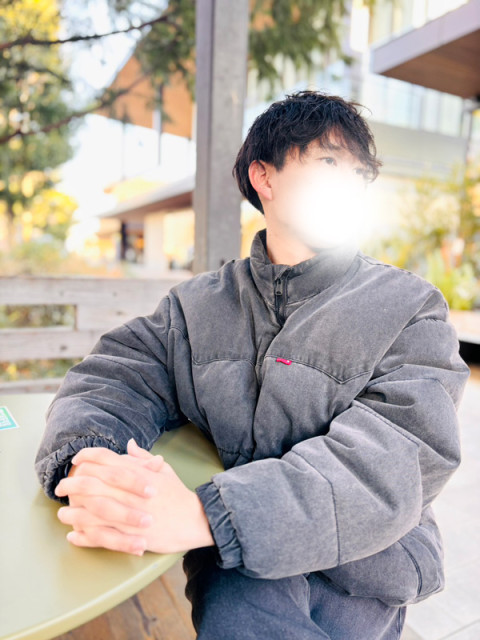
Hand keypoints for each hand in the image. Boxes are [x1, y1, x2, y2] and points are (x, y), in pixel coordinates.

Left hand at [55, 439, 214, 555]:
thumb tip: (129, 444)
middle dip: (71, 484)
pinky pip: (99, 536)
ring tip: (63, 513)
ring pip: (90, 511)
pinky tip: (74, 536)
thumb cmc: (178, 494)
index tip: (76, 462)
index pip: (104, 459)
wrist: (194, 519)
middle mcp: (128, 492)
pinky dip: (83, 536)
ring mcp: (127, 515)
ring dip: (72, 512)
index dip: (86, 457)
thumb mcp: (164, 469)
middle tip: (61, 487)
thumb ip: (143, 458)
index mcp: (135, 473)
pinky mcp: (129, 536)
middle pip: (90, 483)